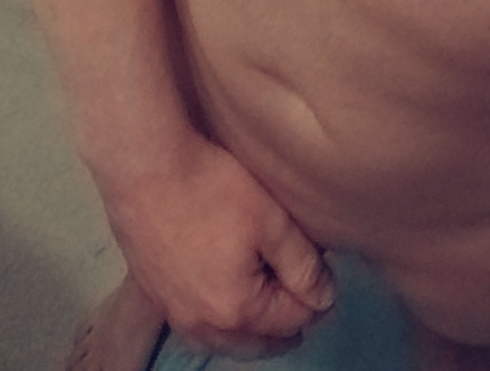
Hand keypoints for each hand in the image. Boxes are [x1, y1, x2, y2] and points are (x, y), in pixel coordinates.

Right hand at [99, 129, 335, 358]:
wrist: (144, 168)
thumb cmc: (212, 189)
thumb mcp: (272, 221)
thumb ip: (303, 265)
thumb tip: (324, 299)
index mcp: (237, 310)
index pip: (292, 320)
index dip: (315, 300)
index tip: (324, 278)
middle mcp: (202, 325)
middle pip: (256, 342)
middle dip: (284, 327)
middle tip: (304, 304)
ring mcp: (173, 312)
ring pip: (222, 340)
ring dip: (250, 330)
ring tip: (269, 308)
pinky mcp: (153, 294)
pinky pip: (196, 325)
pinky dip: (219, 321)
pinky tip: (225, 297)